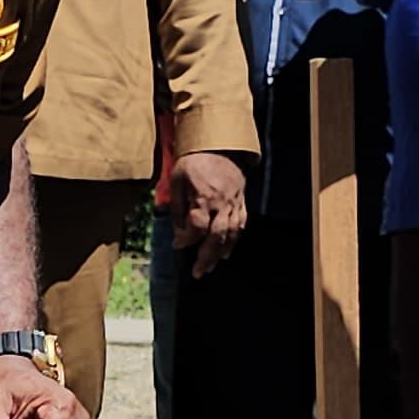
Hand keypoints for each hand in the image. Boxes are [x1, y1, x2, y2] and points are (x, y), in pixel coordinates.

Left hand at [168, 151, 247, 278]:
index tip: (177, 245)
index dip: (186, 239)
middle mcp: (222, 203)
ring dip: (220, 252)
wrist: (218, 146)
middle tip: (198, 272)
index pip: (197, 226)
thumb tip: (179, 234)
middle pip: (216, 235)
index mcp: (204, 196)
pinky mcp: (241, 202)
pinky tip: (226, 251)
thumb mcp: (177, 180)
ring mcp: (234, 203)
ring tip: (211, 266)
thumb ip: (177, 208)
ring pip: (231, 233)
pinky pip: (240, 225)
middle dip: (206, 256)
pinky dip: (234, 240)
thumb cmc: (193, 163)